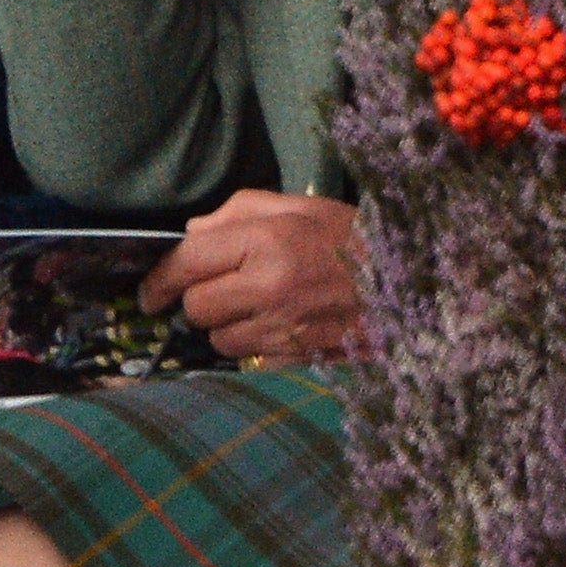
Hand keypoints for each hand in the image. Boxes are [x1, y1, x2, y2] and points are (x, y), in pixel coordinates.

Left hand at [138, 190, 360, 363]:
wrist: (415, 281)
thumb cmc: (353, 237)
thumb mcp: (297, 206)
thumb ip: (236, 212)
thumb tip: (190, 234)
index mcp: (266, 241)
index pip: (188, 262)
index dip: (160, 279)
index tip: (150, 293)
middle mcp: (271, 288)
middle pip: (197, 308)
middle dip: (200, 301)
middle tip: (223, 288)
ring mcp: (287, 328)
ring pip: (221, 341)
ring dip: (228, 327)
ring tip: (260, 306)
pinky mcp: (301, 357)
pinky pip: (252, 360)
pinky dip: (256, 347)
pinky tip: (281, 327)